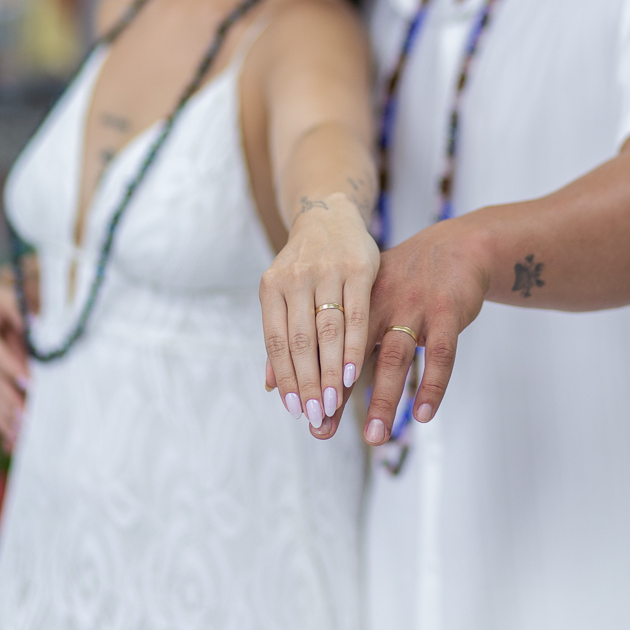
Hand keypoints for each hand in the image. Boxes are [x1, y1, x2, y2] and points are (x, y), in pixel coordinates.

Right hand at [0, 259, 38, 450]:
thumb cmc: (11, 291)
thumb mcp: (15, 293)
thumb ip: (25, 308)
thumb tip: (40, 325)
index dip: (12, 367)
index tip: (29, 382)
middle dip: (11, 402)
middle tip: (29, 420)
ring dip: (7, 418)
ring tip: (24, 437)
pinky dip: (4, 421)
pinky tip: (14, 442)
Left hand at [260, 194, 378, 430]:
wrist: (330, 214)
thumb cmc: (305, 267)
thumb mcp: (285, 294)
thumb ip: (281, 337)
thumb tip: (270, 387)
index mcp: (272, 286)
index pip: (276, 341)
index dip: (285, 377)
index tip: (294, 410)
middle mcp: (295, 277)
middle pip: (301, 339)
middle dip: (308, 382)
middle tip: (317, 415)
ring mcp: (327, 270)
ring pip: (328, 329)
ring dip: (330, 370)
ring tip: (333, 403)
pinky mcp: (359, 266)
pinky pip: (357, 313)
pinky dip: (354, 345)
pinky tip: (352, 372)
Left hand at [310, 215, 486, 443]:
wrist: (454, 249)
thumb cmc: (400, 283)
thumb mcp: (359, 300)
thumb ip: (322, 336)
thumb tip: (272, 381)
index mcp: (351, 296)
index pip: (322, 339)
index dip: (309, 375)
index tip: (300, 414)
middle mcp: (378, 299)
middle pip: (350, 349)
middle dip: (336, 393)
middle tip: (322, 429)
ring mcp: (413, 305)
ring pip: (394, 355)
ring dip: (382, 398)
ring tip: (374, 436)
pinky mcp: (446, 310)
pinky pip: (441, 353)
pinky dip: (432, 385)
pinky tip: (422, 414)